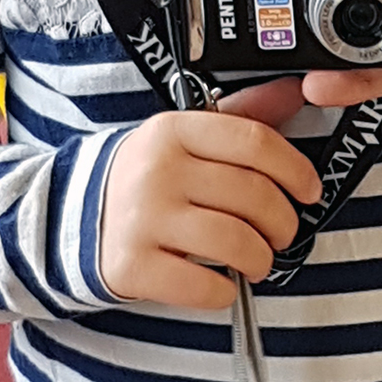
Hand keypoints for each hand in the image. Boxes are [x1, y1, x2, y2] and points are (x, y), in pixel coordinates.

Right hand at [98, 79, 319, 307]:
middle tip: (280, 234)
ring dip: (260, 259)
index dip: (296, 170)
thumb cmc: (145, 180)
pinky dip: (225, 292)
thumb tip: (295, 90)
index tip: (310, 192)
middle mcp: (157, 169)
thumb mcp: (184, 139)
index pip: (255, 142)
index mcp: (174, 130)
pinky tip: (221, 283)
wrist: (72, 217)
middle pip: (254, 195)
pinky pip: (204, 286)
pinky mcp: (131, 265)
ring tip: (256, 261)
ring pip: (236, 242)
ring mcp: (141, 218)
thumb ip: (240, 118)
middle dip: (283, 223)